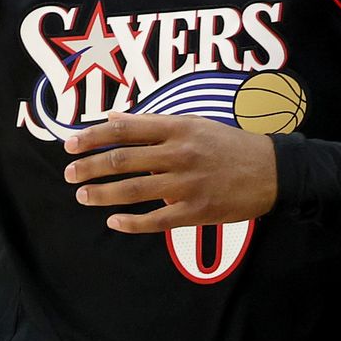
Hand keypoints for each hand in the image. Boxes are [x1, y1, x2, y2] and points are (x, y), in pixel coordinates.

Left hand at [63, 112, 277, 232]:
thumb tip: (115, 118)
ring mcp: (187, 184)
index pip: (124, 129)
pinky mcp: (196, 211)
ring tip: (82, 195)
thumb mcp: (194, 122)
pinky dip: (130, 223)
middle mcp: (179, 153)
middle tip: (69, 174)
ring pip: (132, 190)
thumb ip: (154, 123)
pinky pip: (155, 220)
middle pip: (121, 159)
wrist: (272, 171)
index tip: (70, 143)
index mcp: (177, 128)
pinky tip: (113, 222)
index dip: (92, 136)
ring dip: (101, 194)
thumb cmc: (229, 144)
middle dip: (88, 167)